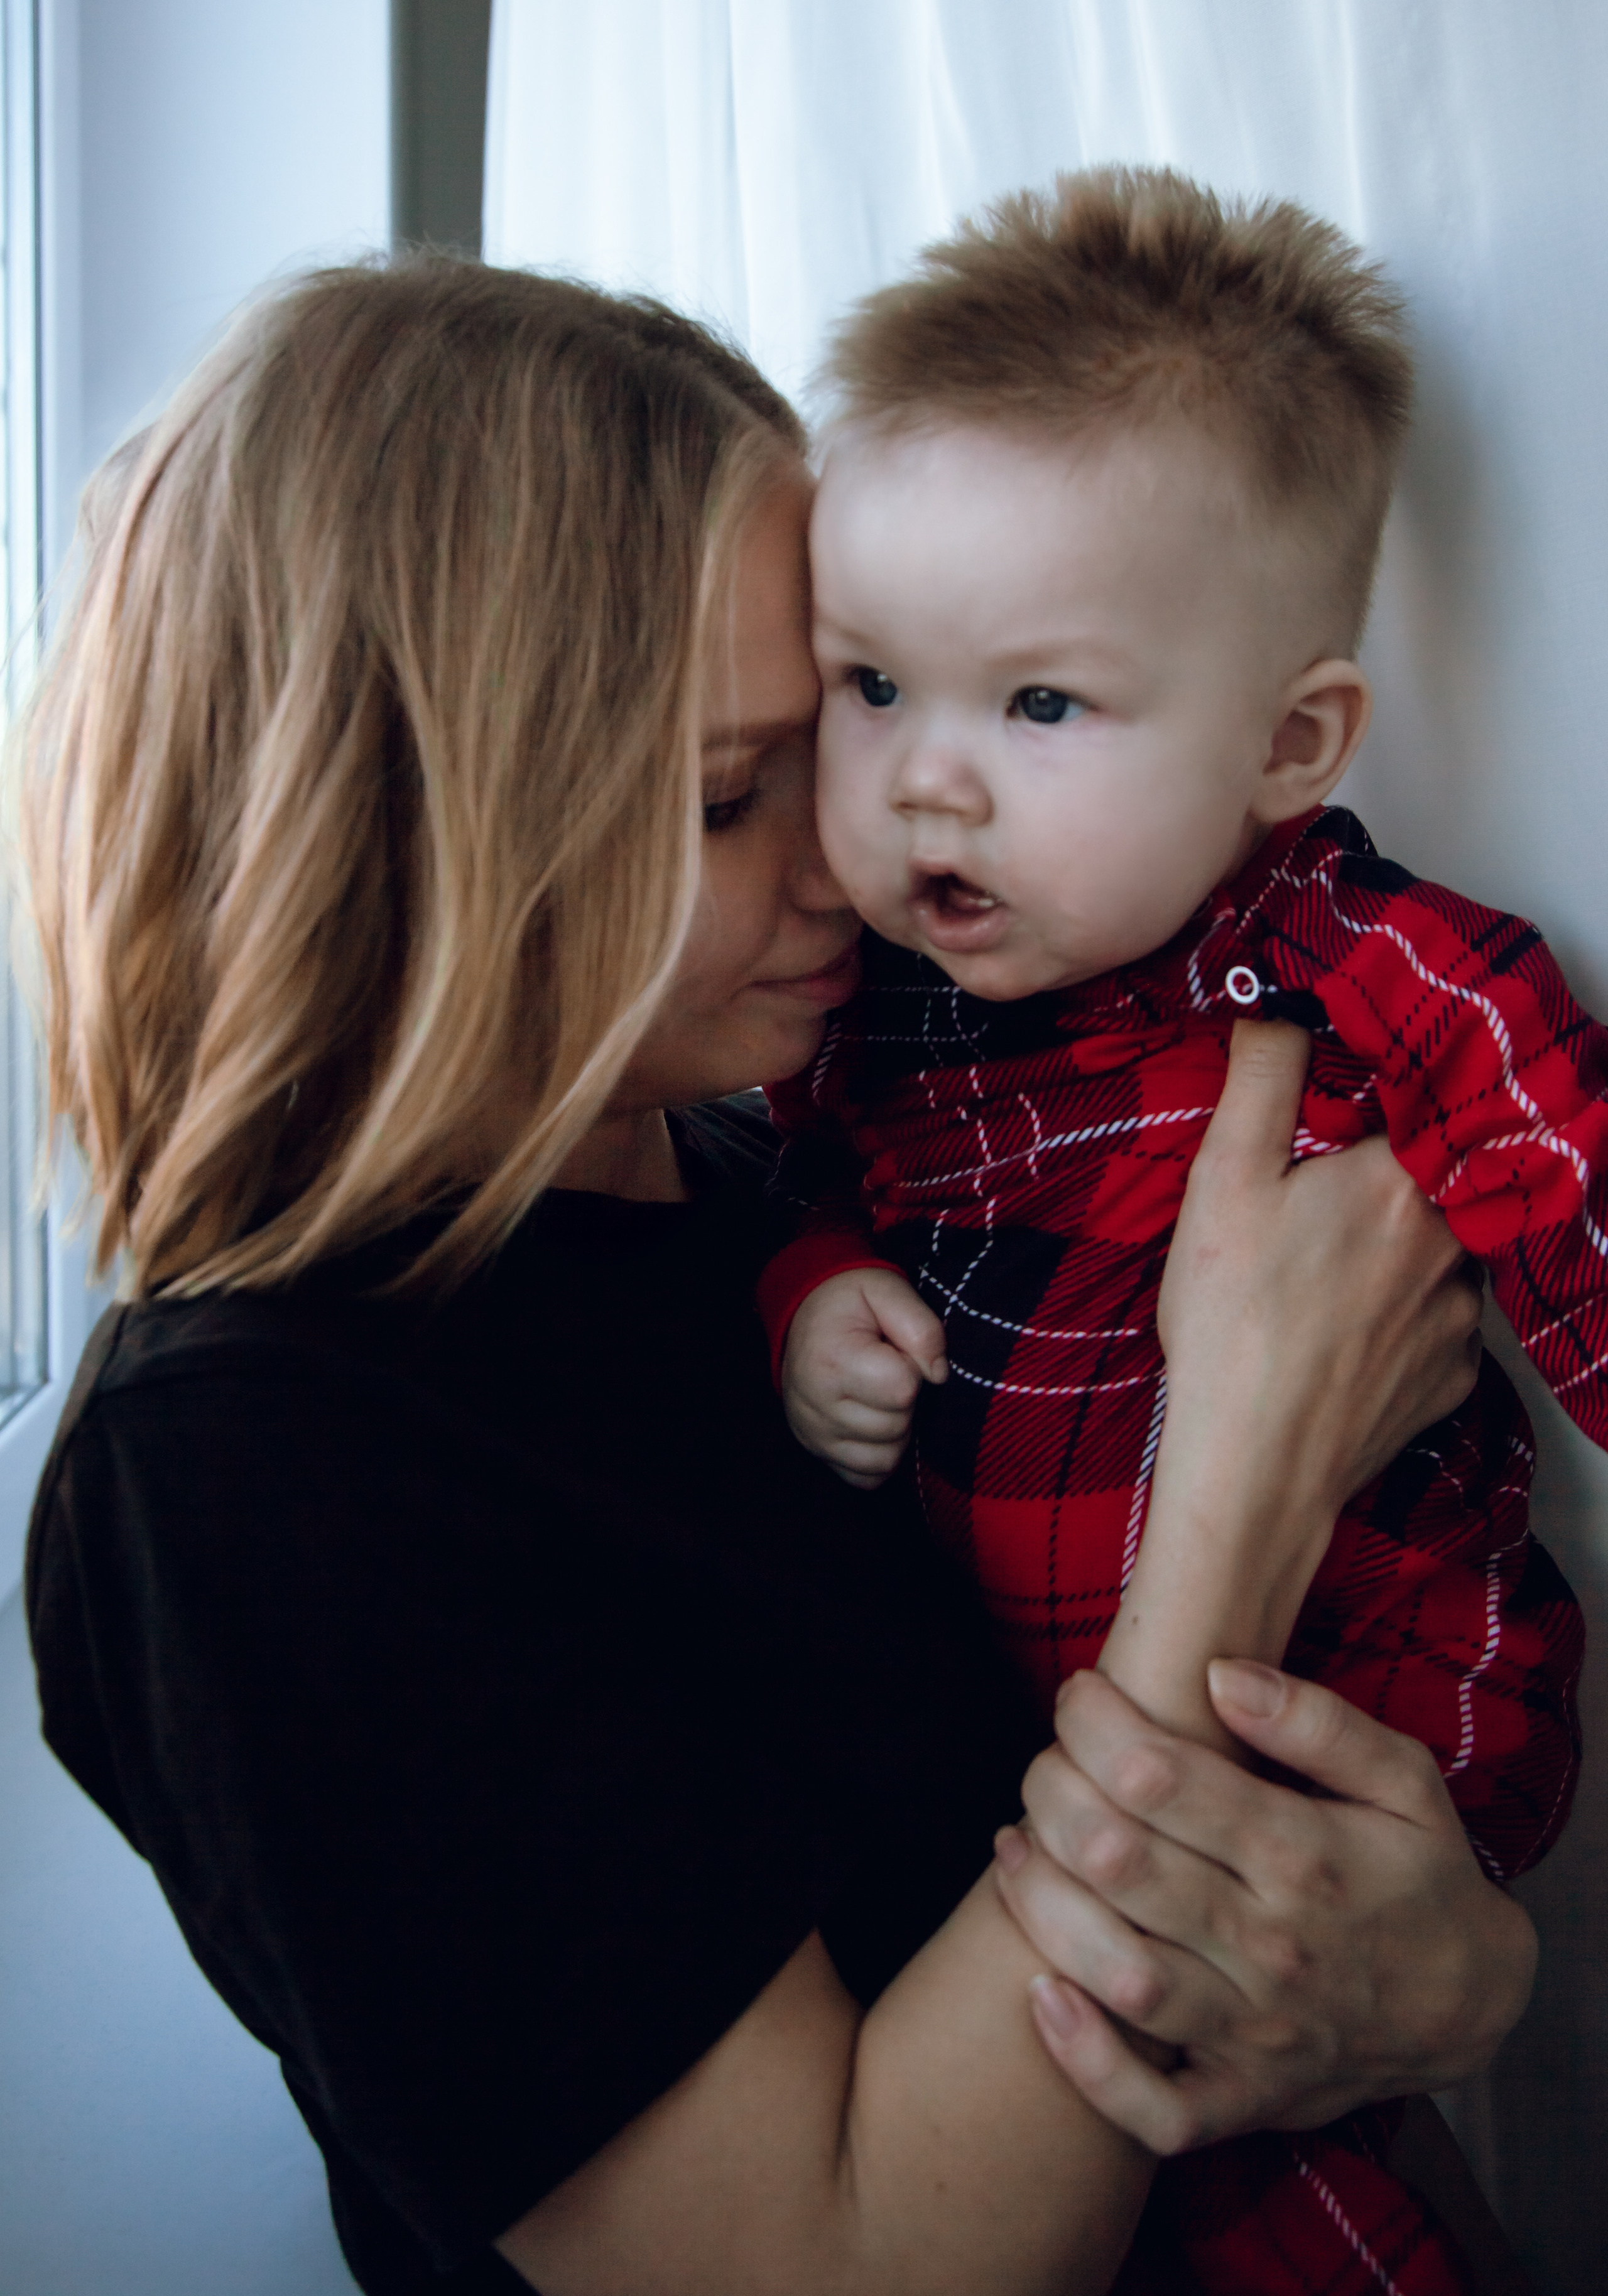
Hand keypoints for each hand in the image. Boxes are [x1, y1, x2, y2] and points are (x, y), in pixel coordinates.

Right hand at [781, 1267, 947, 1488]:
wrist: (804, 1317)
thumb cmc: (850, 1303)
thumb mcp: (886, 1289)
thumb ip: (921, 1326)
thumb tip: (938, 1375)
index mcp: (831, 1360)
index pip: (902, 1389)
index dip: (912, 1367)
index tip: (895, 1350)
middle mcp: (815, 1405)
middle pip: (896, 1426)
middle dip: (905, 1400)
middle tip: (887, 1370)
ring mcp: (813, 1435)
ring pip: (886, 1458)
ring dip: (896, 1430)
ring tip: (880, 1396)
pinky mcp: (818, 1453)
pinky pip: (867, 1477)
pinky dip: (879, 1456)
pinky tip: (874, 1423)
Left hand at [992, 1664, 1535, 2152]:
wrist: (1474, 2006)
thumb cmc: (1420, 1874)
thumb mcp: (1405, 1779)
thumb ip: (1318, 1721)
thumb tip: (1222, 1674)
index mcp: (1304, 1855)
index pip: (1160, 1777)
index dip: (1094, 1724)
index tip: (1077, 1695)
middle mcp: (1273, 1948)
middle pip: (1120, 1861)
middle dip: (1053, 1794)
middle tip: (1043, 1765)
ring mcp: (1256, 2036)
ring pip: (1120, 1975)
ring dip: (1041, 1905)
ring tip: (1012, 1847)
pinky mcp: (1244, 2101)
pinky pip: (1154, 2110)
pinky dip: (1087, 2063)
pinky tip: (1040, 1995)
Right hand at [1152, 1017, 1481, 1566]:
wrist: (1254, 1467)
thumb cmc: (1232, 1322)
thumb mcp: (1224, 1180)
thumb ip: (1262, 1079)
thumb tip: (1280, 1004)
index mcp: (1401, 1180)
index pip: (1421, 1105)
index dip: (1385, 1101)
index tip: (1347, 1111)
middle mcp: (1453, 1242)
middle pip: (1434, 1179)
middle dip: (1386, 1178)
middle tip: (1320, 1199)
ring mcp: (1461, 1315)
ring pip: (1442, 1251)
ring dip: (1399, 1249)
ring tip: (1325, 1270)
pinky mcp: (1454, 1376)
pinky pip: (1438, 1322)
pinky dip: (1401, 1317)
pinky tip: (1344, 1329)